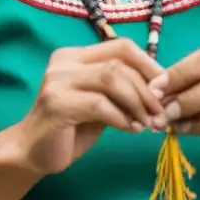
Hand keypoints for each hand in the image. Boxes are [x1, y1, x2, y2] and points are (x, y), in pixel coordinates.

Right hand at [17, 38, 165, 174]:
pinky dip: (122, 117)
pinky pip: (99, 104)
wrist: (34, 153)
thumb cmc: (71, 128)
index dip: (149, 64)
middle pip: (119, 63)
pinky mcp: (56, 103)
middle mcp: (64, 62)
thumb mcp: (102, 103)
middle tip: (160, 112)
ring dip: (137, 102)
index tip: (165, 88)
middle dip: (147, 89)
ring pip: (111, 78)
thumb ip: (123, 90)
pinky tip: (131, 129)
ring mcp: (57, 81)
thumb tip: (161, 87)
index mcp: (76, 55)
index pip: (121, 46)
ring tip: (147, 123)